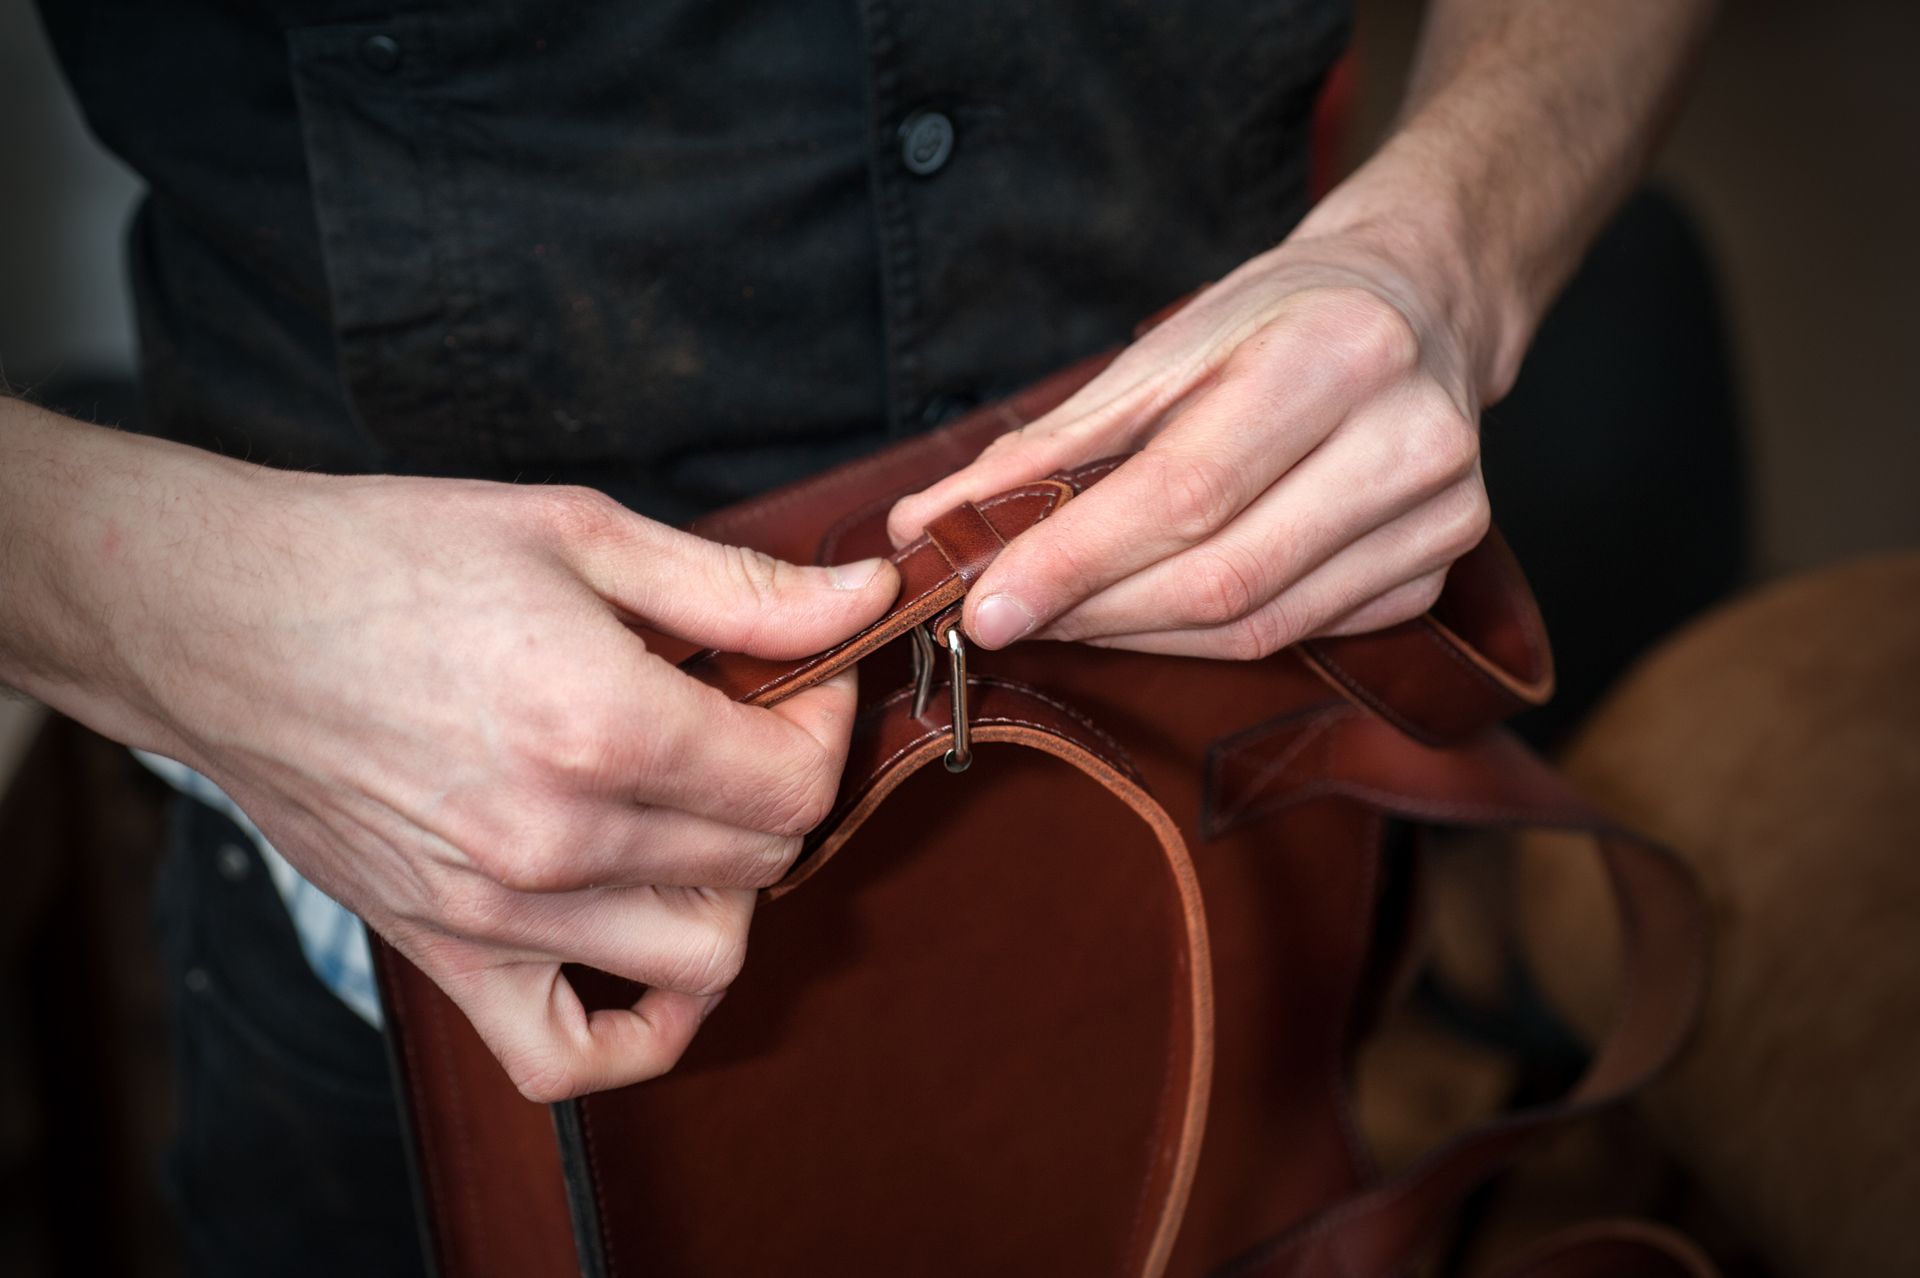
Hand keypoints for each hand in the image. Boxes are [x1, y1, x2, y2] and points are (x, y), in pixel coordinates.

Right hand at [125, 466, 896, 1099]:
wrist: (219, 618)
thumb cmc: (389, 558)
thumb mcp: (579, 533)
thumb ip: (738, 588)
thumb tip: (864, 599)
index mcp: (600, 723)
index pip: (797, 784)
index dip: (827, 722)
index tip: (800, 677)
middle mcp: (556, 837)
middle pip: (763, 863)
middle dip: (782, 785)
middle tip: (741, 720)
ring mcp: (497, 912)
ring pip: (703, 958)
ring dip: (731, 889)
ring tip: (693, 814)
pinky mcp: (443, 952)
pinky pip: (568, 1056)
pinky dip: (637, 1031)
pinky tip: (647, 954)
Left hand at [888, 235, 1493, 658]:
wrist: (1422, 308)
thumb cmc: (1284, 316)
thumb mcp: (1168, 347)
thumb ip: (1053, 441)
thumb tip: (932, 522)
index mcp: (1338, 354)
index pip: (1185, 491)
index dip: (1075, 561)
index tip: (985, 601)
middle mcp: (1408, 442)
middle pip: (1219, 576)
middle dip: (1091, 609)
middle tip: (1004, 615)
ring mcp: (1437, 519)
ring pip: (1254, 626)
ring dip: (1135, 633)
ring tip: (1062, 614)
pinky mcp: (1434, 574)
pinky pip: (1293, 635)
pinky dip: (1200, 637)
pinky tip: (1147, 612)